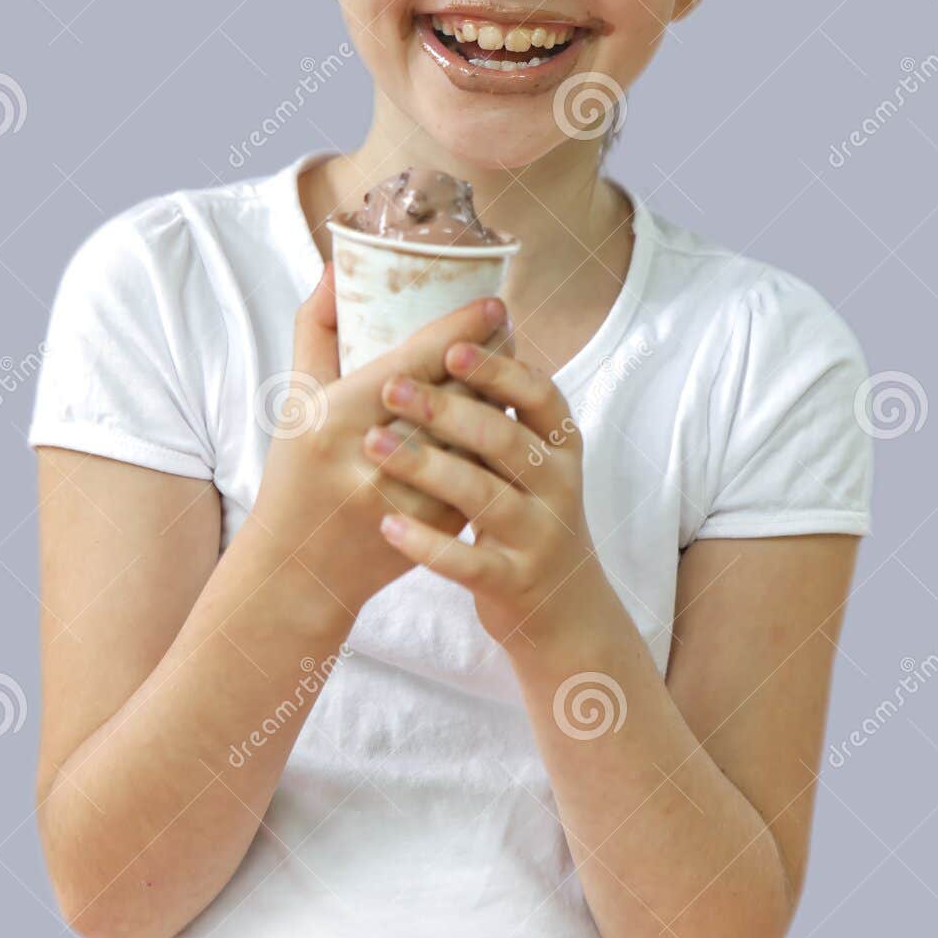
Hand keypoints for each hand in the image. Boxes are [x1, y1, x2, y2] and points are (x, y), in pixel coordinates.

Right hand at [252, 263, 516, 625]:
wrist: (300, 571)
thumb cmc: (297, 471)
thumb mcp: (296, 400)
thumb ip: (317, 329)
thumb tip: (340, 267)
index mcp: (335, 418)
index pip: (415, 362)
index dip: (462, 330)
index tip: (494, 305)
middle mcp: (371, 459)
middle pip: (456, 397)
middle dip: (491, 361)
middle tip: (507, 331)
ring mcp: (409, 499)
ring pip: (477, 438)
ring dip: (500, 401)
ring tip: (510, 370)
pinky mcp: (437, 529)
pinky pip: (481, 475)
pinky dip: (495, 446)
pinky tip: (503, 421)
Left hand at [365, 341, 605, 644]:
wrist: (564, 607)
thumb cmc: (527, 511)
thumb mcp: (532, 458)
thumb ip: (501, 408)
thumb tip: (459, 330)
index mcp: (558, 443)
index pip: (539, 394)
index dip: (498, 370)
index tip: (452, 346)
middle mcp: (557, 484)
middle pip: (504, 439)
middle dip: (447, 409)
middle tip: (391, 387)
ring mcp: (538, 535)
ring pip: (483, 496)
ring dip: (426, 466)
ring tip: (374, 444)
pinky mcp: (515, 580)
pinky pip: (469, 561)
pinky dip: (428, 544)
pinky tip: (388, 526)